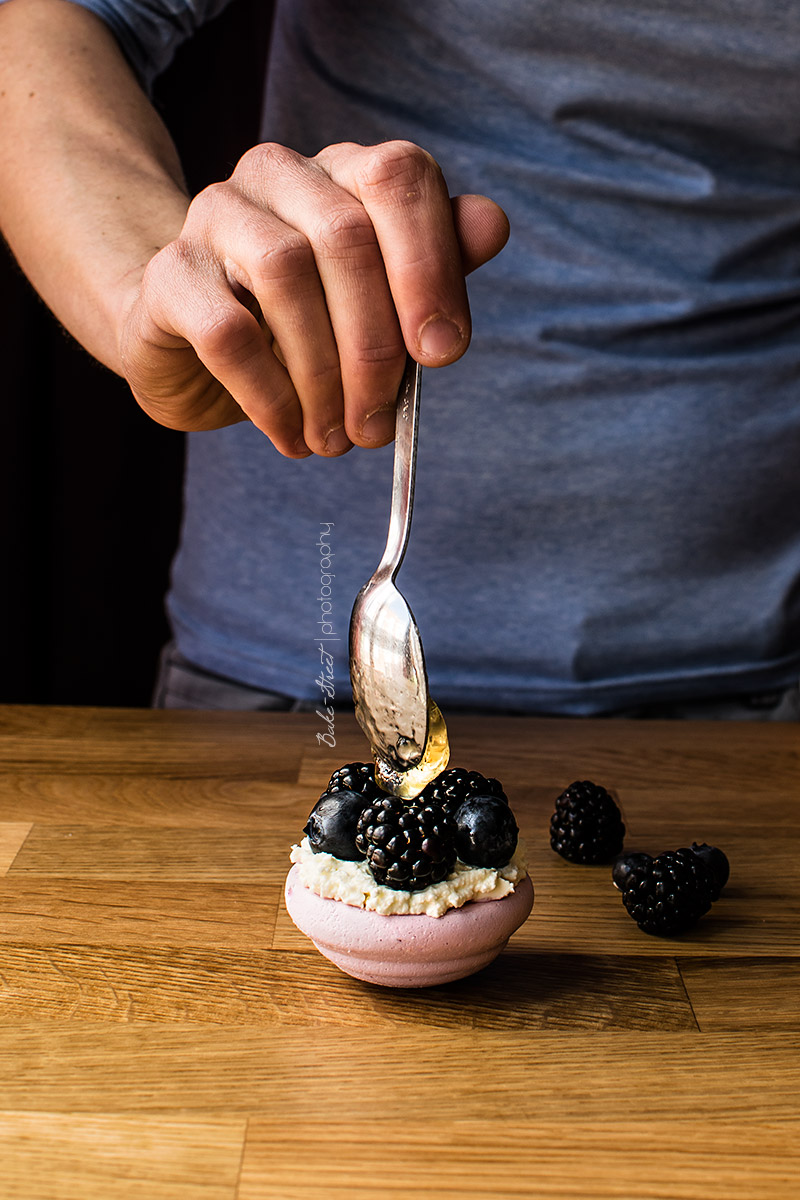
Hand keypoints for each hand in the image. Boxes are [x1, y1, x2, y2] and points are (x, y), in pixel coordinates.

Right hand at [118, 140, 508, 456]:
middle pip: (345, 238)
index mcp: (342, 172)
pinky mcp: (171, 275)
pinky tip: (291, 434)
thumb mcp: (379, 302)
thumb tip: (491, 226)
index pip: (398, 177)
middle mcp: (277, 175)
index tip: (443, 354)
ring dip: (322, 377)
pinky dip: (271, 395)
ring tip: (334, 437)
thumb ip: (435, 266)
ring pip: (284, 277)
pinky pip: (227, 332)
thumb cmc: (301, 325)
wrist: (191, 347)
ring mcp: (215, 216)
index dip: (430, 265)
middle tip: (378, 423)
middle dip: (375, 348)